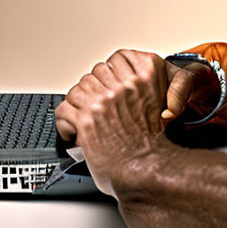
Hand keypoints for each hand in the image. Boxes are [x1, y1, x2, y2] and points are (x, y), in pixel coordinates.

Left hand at [54, 49, 185, 196]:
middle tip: (96, 105)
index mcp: (146, 77)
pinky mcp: (86, 119)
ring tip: (82, 118)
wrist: (149, 170)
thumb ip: (144, 89)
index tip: (110, 81)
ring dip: (78, 105)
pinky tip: (72, 131)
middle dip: (94, 89)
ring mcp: (103, 100)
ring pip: (77, 90)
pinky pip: (63, 111)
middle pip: (96, 73)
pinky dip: (65, 123)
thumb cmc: (156, 145)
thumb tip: (123, 83)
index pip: (119, 57)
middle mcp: (124, 85)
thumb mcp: (163, 104)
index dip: (112, 70)